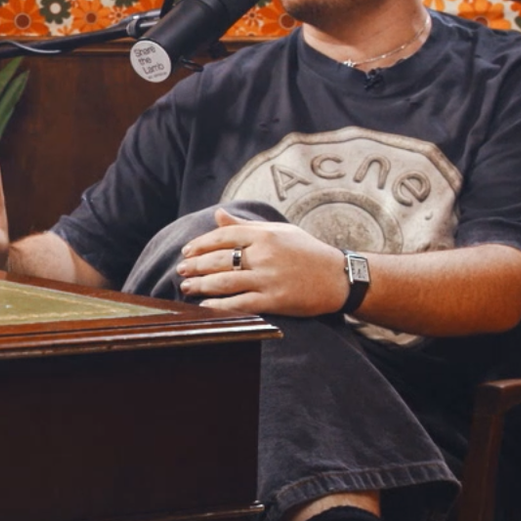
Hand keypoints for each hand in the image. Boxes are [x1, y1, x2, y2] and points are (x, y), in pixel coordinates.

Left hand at [175, 209, 348, 315]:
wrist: (340, 277)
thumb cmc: (307, 252)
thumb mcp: (280, 231)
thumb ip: (246, 226)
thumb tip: (218, 214)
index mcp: (265, 235)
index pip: (223, 236)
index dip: (200, 244)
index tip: (186, 252)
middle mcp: (265, 255)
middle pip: (219, 260)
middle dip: (195, 266)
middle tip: (180, 271)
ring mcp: (269, 278)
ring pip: (224, 282)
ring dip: (200, 285)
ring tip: (185, 287)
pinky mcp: (275, 300)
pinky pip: (239, 303)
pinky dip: (218, 305)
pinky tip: (204, 305)